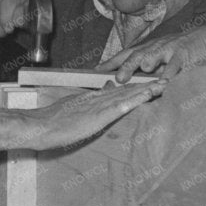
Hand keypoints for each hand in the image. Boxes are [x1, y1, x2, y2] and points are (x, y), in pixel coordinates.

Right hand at [24, 79, 164, 148]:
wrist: (38, 126)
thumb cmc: (52, 122)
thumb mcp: (74, 109)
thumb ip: (91, 101)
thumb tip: (108, 88)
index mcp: (93, 98)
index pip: (119, 91)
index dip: (136, 87)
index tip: (152, 82)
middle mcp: (98, 99)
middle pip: (127, 90)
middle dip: (147, 85)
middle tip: (167, 79)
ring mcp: (99, 106)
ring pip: (127, 95)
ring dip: (147, 90)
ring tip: (164, 84)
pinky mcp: (98, 115)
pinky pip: (121, 105)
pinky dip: (136, 99)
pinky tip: (148, 95)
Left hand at [101, 30, 205, 81]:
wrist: (205, 37)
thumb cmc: (180, 50)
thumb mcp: (161, 56)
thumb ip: (148, 66)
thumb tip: (127, 78)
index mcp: (148, 48)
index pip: (126, 54)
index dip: (111, 62)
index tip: (96, 70)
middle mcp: (155, 47)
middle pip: (136, 55)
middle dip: (126, 66)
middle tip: (118, 78)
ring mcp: (169, 50)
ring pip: (153, 56)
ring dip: (145, 63)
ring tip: (137, 73)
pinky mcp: (184, 54)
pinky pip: (175, 65)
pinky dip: (169, 74)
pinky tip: (165, 82)